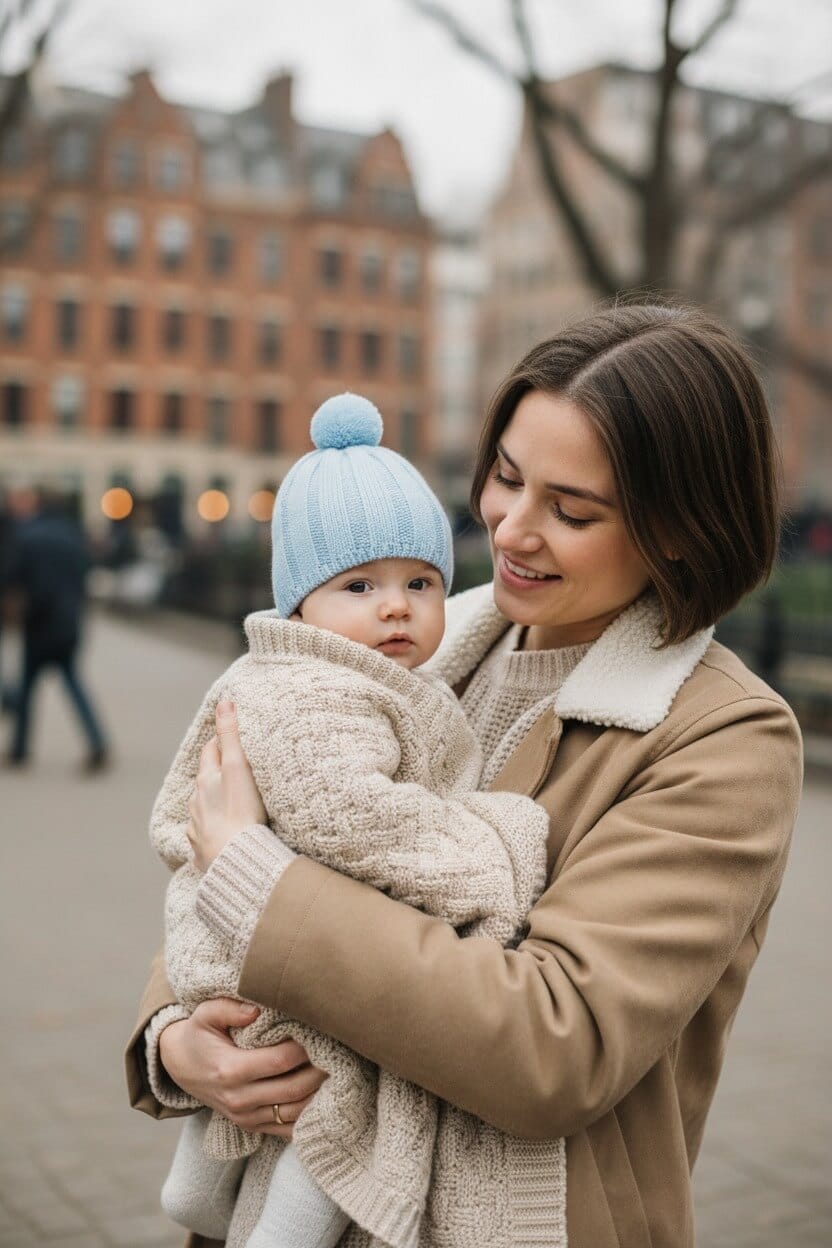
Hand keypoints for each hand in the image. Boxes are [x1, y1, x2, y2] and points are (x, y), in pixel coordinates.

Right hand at [158, 998, 327, 1140]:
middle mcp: (239, 1099)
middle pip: (293, 1089)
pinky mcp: (252, 1126)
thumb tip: (258, 1010)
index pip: (280, 1061)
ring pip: (295, 1112)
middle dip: (321, 1070)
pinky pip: (288, 1128)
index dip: (305, 1048)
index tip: (322, 1032)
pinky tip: (326, 1097)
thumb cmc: (199, 1035)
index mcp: (230, 1071)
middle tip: (340, 1051)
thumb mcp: (204, 1014)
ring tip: (339, 1071)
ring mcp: (246, 1118)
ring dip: (320, 1094)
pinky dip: (310, 1116)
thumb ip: (230, 1008)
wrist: (180, 1068)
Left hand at [187, 701, 266, 870]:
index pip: (210, 752)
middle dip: (215, 773)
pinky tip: (221, 835)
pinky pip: (204, 835)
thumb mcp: (238, 766)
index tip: (229, 739)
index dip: (220, 742)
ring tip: (229, 803)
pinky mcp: (202, 850)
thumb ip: (230, 734)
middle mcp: (196, 802)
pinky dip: (211, 830)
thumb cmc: (241, 811)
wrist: (236, 858)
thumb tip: (224, 701)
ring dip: (212, 802)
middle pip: (204, 780)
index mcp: (206, 780)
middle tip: (232, 769)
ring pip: (202, 808)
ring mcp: (198, 827)